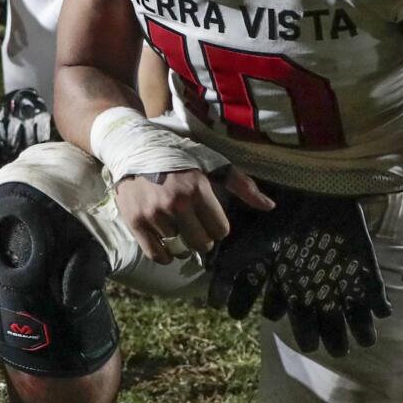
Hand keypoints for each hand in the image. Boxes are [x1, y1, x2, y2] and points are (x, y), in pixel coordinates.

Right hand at [113, 165, 272, 263]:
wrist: (132, 148)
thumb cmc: (176, 156)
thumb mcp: (211, 163)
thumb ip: (242, 185)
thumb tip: (270, 206)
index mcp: (197, 189)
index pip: (220, 229)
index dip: (217, 226)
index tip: (209, 218)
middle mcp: (176, 203)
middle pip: (201, 243)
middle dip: (202, 238)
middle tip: (194, 226)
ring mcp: (154, 214)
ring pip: (178, 247)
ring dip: (179, 241)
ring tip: (174, 225)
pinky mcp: (135, 221)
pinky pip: (156, 254)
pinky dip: (164, 255)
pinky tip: (166, 244)